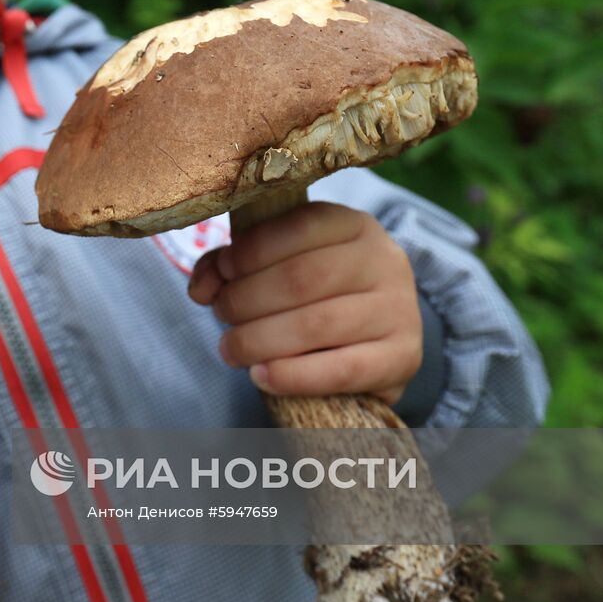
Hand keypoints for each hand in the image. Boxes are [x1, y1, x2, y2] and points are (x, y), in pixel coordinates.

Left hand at [187, 202, 421, 405]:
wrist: (378, 340)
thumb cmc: (318, 294)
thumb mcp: (280, 263)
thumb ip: (232, 266)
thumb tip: (200, 286)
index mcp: (354, 225)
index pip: (299, 226)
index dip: (250, 251)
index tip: (221, 273)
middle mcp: (384, 261)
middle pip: (302, 278)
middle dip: (247, 299)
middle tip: (221, 314)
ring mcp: (399, 310)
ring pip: (316, 325)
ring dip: (259, 340)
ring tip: (231, 348)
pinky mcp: (402, 358)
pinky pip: (341, 370)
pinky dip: (292, 376)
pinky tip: (261, 376)